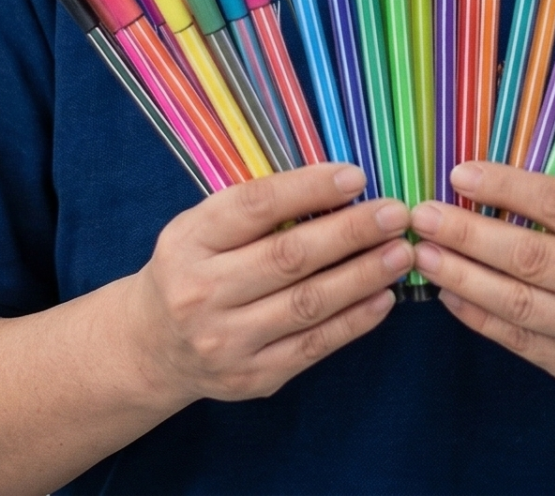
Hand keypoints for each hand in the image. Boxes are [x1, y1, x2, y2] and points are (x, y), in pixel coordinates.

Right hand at [127, 164, 409, 403]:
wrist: (154, 347)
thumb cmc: (193, 270)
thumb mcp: (202, 228)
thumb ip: (257, 209)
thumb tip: (338, 186)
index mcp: (189, 241)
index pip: (254, 207)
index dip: (309, 189)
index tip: (356, 177)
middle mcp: (202, 292)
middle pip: (288, 257)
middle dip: (351, 233)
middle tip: (396, 214)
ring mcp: (227, 340)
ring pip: (308, 304)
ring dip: (363, 276)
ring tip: (401, 253)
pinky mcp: (253, 377)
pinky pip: (315, 346)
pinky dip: (354, 321)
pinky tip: (384, 297)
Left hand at [407, 161, 554, 393]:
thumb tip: (489, 185)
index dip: (506, 188)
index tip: (459, 174)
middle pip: (532, 258)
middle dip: (468, 235)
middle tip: (423, 216)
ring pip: (519, 305)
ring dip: (463, 278)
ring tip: (426, 254)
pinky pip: (519, 341)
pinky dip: (479, 316)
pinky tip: (451, 293)